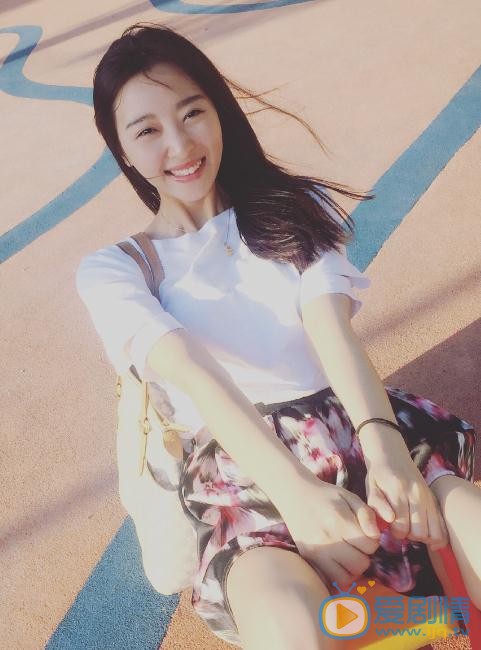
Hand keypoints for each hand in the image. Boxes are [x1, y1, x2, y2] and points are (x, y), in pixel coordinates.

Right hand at [277, 472, 380, 589]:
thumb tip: (376, 535)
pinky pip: (332, 579)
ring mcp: (316, 551)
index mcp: (339, 521)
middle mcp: (327, 539)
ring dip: (353, 567)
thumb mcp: (349, 496)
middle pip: (361, 563)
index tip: (365, 532)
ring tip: (349, 553)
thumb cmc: (325, 495)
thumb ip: (367, 514)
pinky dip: (340, 574)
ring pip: (348, 577)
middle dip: (364, 554)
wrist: (295, 495)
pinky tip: (339, 561)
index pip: (370, 544)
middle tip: (357, 543)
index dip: (372, 539)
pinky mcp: (309, 559)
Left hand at [364, 449, 448, 550]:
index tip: (390, 527)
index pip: (401, 527)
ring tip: (412, 528)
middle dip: (409, 535)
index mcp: (398, 490)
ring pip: (434, 531)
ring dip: (423, 536)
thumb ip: (376, 504)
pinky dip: (437, 534)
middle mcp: (416, 493)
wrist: (391, 454)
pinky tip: (426, 533)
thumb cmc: (378, 475)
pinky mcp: (434, 498)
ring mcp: (428, 496)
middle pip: (420, 532)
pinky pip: (442, 524)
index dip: (395, 533)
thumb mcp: (371, 487)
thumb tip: (389, 519)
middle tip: (402, 528)